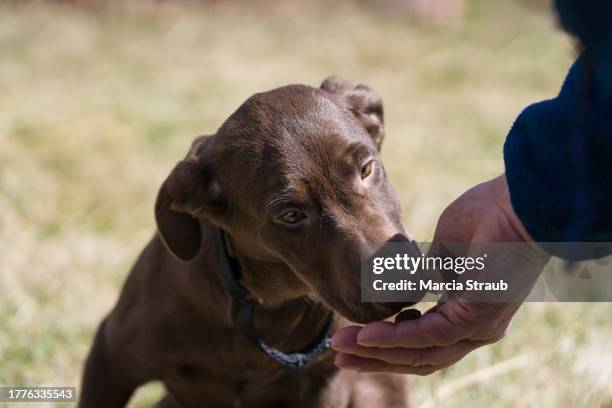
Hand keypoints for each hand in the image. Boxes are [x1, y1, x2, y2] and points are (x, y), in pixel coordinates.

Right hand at [332, 175, 549, 373]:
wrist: (519, 201)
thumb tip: (417, 282)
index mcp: (469, 310)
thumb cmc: (488, 216)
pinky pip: (428, 336)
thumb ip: (430, 269)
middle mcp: (475, 328)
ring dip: (377, 352)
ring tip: (342, 349)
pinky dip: (393, 338)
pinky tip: (365, 335)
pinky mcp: (476, 318)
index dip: (387, 343)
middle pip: (418, 357)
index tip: (354, 336)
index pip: (424, 340)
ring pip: (420, 353)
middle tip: (338, 356)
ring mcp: (478, 327)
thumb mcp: (446, 247)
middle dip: (375, 358)